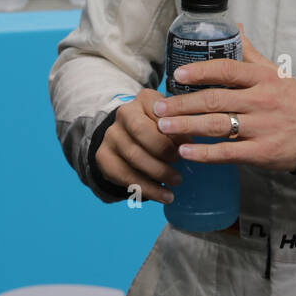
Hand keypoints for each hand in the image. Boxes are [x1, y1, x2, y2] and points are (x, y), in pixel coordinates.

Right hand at [94, 88, 184, 202]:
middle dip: (163, 149)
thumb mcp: (171, 120)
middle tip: (180, 161)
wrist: (127, 138)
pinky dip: (148, 189)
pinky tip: (164, 196)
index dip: (174, 129)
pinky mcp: (103, 157)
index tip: (189, 144)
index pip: (158, 110)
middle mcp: (123, 113)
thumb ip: (180, 126)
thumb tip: (192, 144)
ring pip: (133, 155)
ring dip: (158, 172)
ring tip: (177, 182)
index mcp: (144, 100)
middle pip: (141, 131)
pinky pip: (125, 175)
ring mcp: (111, 135)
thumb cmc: (160, 129)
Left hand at [153, 26, 295, 172]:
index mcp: (263, 78)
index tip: (177, 74)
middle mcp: (261, 101)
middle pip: (215, 100)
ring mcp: (262, 127)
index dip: (200, 71)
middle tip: (159, 107)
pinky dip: (205, 153)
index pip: (227, 70)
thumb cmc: (293, 100)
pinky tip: (185, 151)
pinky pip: (228, 153)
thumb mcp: (276, 72)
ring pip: (218, 126)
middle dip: (183, 104)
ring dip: (187, 126)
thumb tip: (233, 26)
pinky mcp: (262, 152)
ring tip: (163, 128)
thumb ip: (250, 53)